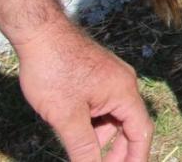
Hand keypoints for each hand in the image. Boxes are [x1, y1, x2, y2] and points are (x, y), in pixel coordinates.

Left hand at [16, 18, 151, 160]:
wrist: (41, 33)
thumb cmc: (54, 70)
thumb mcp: (67, 117)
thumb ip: (83, 147)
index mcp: (124, 92)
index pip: (141, 132)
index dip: (136, 157)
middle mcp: (124, 83)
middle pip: (129, 125)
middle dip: (116, 150)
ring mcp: (112, 77)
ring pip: (112, 115)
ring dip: (99, 135)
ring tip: (77, 147)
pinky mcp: (98, 74)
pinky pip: (102, 103)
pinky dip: (92, 120)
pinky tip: (72, 125)